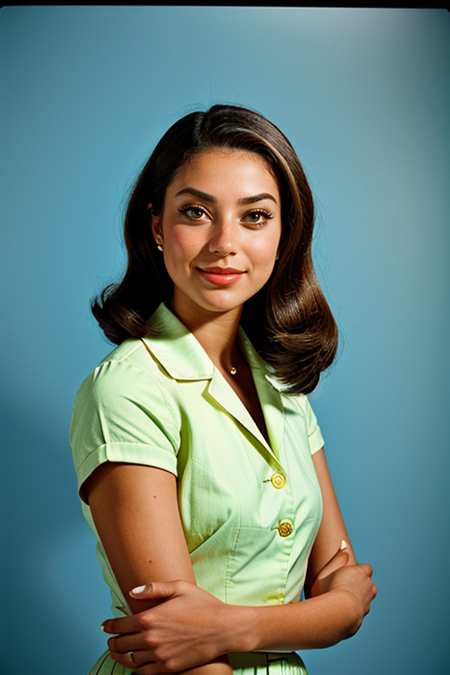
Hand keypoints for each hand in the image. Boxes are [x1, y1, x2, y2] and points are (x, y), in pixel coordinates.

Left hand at [101, 580, 232, 673]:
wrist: (223, 629)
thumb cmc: (203, 605)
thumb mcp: (180, 588)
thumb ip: (153, 588)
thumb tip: (131, 591)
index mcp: (150, 618)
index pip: (120, 625)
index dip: (109, 626)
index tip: (105, 626)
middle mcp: (151, 639)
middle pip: (121, 644)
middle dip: (112, 642)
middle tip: (111, 639)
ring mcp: (159, 656)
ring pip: (129, 660)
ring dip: (120, 656)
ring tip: (118, 653)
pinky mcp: (168, 668)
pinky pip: (144, 672)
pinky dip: (136, 668)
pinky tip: (136, 662)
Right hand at [310, 542, 376, 636]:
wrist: (337, 615)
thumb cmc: (329, 590)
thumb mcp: (329, 570)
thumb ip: (338, 558)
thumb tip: (344, 544)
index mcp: (361, 573)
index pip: (366, 569)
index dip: (357, 571)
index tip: (347, 574)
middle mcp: (368, 586)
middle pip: (368, 582)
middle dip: (359, 583)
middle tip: (343, 585)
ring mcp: (367, 602)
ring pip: (367, 597)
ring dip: (359, 597)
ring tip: (343, 598)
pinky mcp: (363, 616)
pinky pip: (361, 610)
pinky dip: (354, 609)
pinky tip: (342, 610)